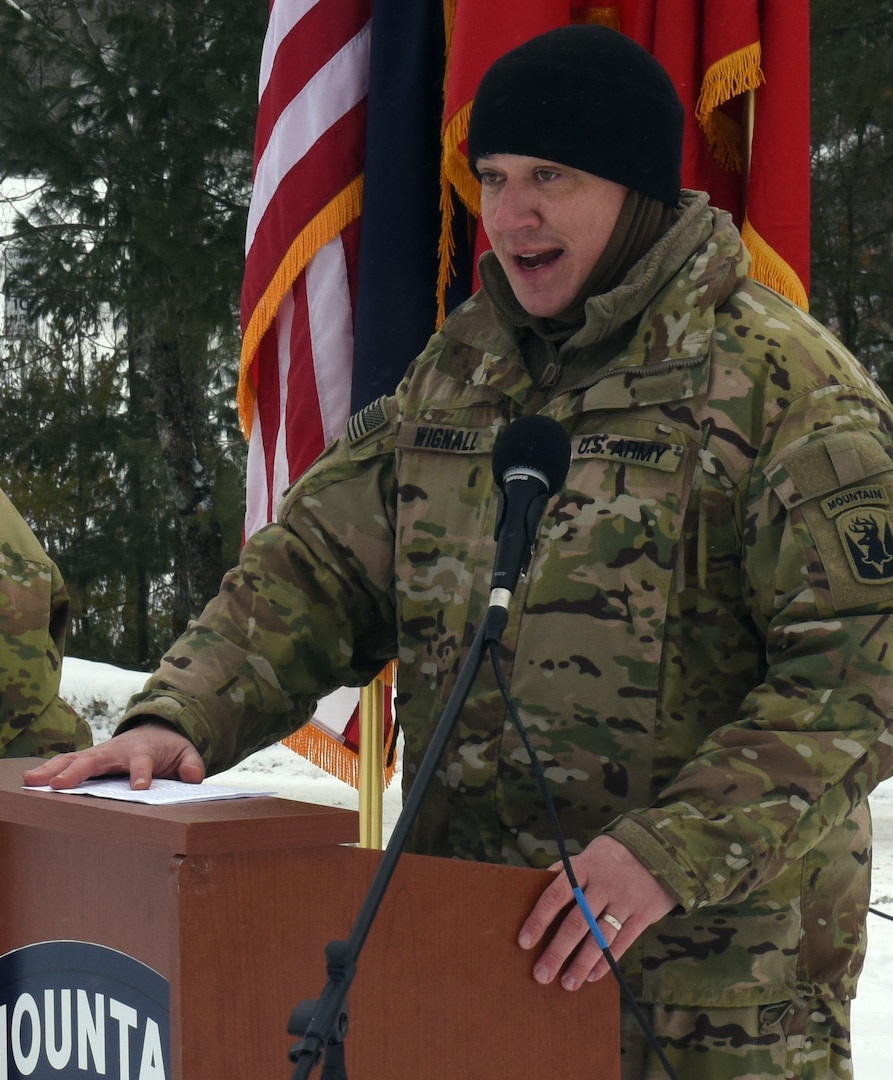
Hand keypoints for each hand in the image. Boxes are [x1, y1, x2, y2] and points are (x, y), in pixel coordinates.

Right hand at [22, 722, 205, 790]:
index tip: (140, 788)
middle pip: (98, 759)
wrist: (156, 730)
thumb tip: (193, 777)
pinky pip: (68, 763)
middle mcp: (118, 750)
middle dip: (79, 771)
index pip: (143, 762)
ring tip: (33, 780)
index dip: (141, 774)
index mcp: (144, 750)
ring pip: (75, 759)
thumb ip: (191, 764)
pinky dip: (50, 770)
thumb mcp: (187, 753)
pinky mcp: (90, 759)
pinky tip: (31, 781)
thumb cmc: (170, 747)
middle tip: (60, 784)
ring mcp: (101, 753)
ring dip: (54, 769)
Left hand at [518, 834, 675, 990]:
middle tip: (541, 974)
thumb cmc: (611, 857)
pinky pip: (622, 943)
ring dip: (581, 963)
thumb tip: (537, 888)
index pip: (556, 895)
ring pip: (600, 938)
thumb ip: (566, 873)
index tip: (524, 942)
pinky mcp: (642, 915)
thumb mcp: (587, 855)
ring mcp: (624, 901)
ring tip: (567, 984)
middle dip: (557, 951)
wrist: (658, 851)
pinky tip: (592, 976)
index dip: (539, 919)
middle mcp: (603, 885)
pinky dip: (606, 961)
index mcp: (583, 868)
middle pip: (577, 923)